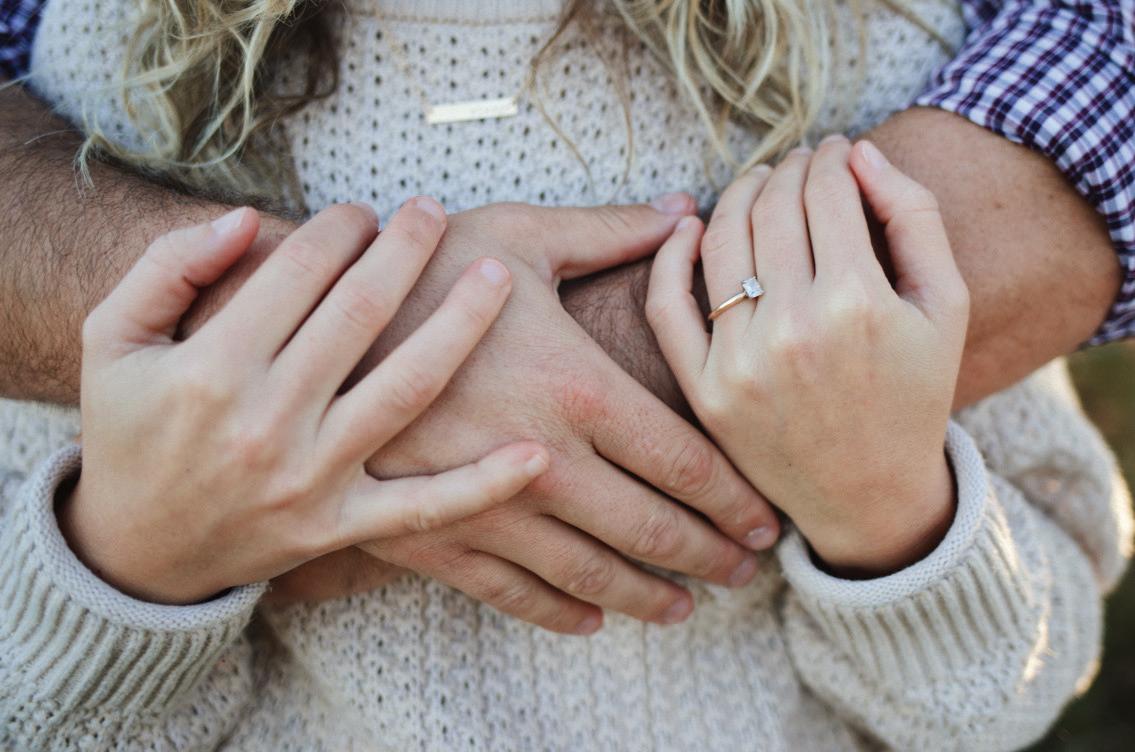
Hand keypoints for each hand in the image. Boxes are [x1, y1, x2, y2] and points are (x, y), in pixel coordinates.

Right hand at [60, 200, 547, 603]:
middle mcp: (266, 421)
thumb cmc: (130, 430)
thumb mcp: (111, 337)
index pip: (299, 272)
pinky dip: (483, 485)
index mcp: (212, 368)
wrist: (135, 551)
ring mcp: (311, 478)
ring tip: (498, 275)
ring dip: (460, 325)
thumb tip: (248, 219)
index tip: (364, 210)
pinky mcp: (340, 527)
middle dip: (405, 249)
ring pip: (408, 390)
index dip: (338, 227)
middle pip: (362, 315)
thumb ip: (168, 267)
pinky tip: (537, 454)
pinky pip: (424, 509)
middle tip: (434, 211)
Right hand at [351, 200, 781, 633]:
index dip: (734, 500)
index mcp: (576, 388)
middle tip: (745, 573)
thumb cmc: (419, 272)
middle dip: (708, 556)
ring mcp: (487, 505)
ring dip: (647, 596)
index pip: (684, 463)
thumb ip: (610, 231)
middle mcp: (544, 459)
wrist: (305, 330)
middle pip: (650, 528)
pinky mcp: (432, 534)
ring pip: (589, 574)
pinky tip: (592, 619)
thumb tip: (685, 210)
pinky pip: (510, 592)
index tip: (765, 521)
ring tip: (686, 608)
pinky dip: (558, 611)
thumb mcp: (516, 236)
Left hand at [647, 137, 969, 575]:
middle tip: (799, 162)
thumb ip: (914, 216)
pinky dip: (669, 256)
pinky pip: (667, 305)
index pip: (826, 192)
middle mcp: (792, 329)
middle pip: (772, 208)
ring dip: (737, 195)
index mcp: (858, 303)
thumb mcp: (946, 304)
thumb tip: (860, 152)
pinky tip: (688, 227)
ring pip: (720, 241)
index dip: (831, 157)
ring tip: (758, 185)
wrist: (870, 494)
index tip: (836, 150)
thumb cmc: (914, 393)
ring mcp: (740, 362)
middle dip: (788, 169)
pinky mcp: (703, 389)